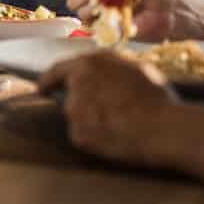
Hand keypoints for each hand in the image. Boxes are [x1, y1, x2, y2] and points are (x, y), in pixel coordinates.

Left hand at [38, 50, 177, 168]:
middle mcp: (76, 85)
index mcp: (88, 64)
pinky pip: (84, 137)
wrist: (162, 128)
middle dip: (83, 105)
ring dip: (91, 121)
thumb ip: (111, 66)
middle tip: (104, 113)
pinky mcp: (78, 135)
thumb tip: (104, 71)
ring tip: (119, 125)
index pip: (58, 70)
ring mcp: (74, 111)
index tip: (41, 88)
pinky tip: (116, 138)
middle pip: (70, 96)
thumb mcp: (136, 68)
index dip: (49, 79)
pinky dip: (95, 139)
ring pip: (77, 118)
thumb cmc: (155, 97)